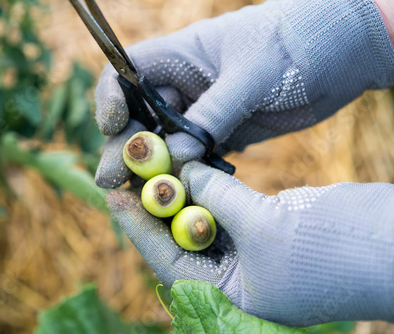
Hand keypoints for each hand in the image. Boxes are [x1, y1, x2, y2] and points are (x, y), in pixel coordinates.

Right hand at [95, 0, 393, 188]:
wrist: (340, 54)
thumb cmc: (295, 45)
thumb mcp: (251, 75)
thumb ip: (213, 114)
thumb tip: (178, 157)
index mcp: (181, 54)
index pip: (128, 73)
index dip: (111, 98)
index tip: (111, 125)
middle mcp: (185, 85)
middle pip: (139, 116)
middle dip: (124, 146)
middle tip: (113, 180)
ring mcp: (203, 112)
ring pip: (165, 142)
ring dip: (151, 168)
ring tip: (138, 196)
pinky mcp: (223, 135)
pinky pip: (195, 158)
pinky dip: (185, 175)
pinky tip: (178, 194)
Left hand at [107, 161, 393, 326]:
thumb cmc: (334, 253)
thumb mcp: (266, 229)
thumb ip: (219, 198)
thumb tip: (184, 172)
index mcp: (229, 297)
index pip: (168, 261)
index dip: (139, 226)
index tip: (115, 193)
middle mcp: (235, 276)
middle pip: (180, 237)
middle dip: (156, 204)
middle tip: (128, 169)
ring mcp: (251, 249)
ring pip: (202, 217)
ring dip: (182, 189)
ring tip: (155, 159)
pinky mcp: (265, 225)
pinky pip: (227, 204)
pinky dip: (211, 184)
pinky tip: (193, 162)